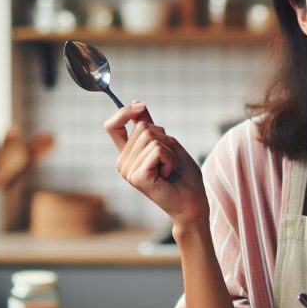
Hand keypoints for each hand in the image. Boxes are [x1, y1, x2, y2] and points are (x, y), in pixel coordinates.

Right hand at [104, 100, 207, 225]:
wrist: (193, 204)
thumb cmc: (184, 177)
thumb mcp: (168, 144)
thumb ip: (151, 127)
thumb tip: (137, 103)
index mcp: (128, 155)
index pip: (113, 126)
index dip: (124, 112)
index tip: (141, 106)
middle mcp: (123, 163)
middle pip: (143, 127)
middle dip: (165, 139)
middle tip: (170, 162)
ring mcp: (128, 171)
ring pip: (152, 138)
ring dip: (170, 151)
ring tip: (170, 170)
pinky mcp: (138, 177)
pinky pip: (157, 150)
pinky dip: (171, 159)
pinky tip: (170, 174)